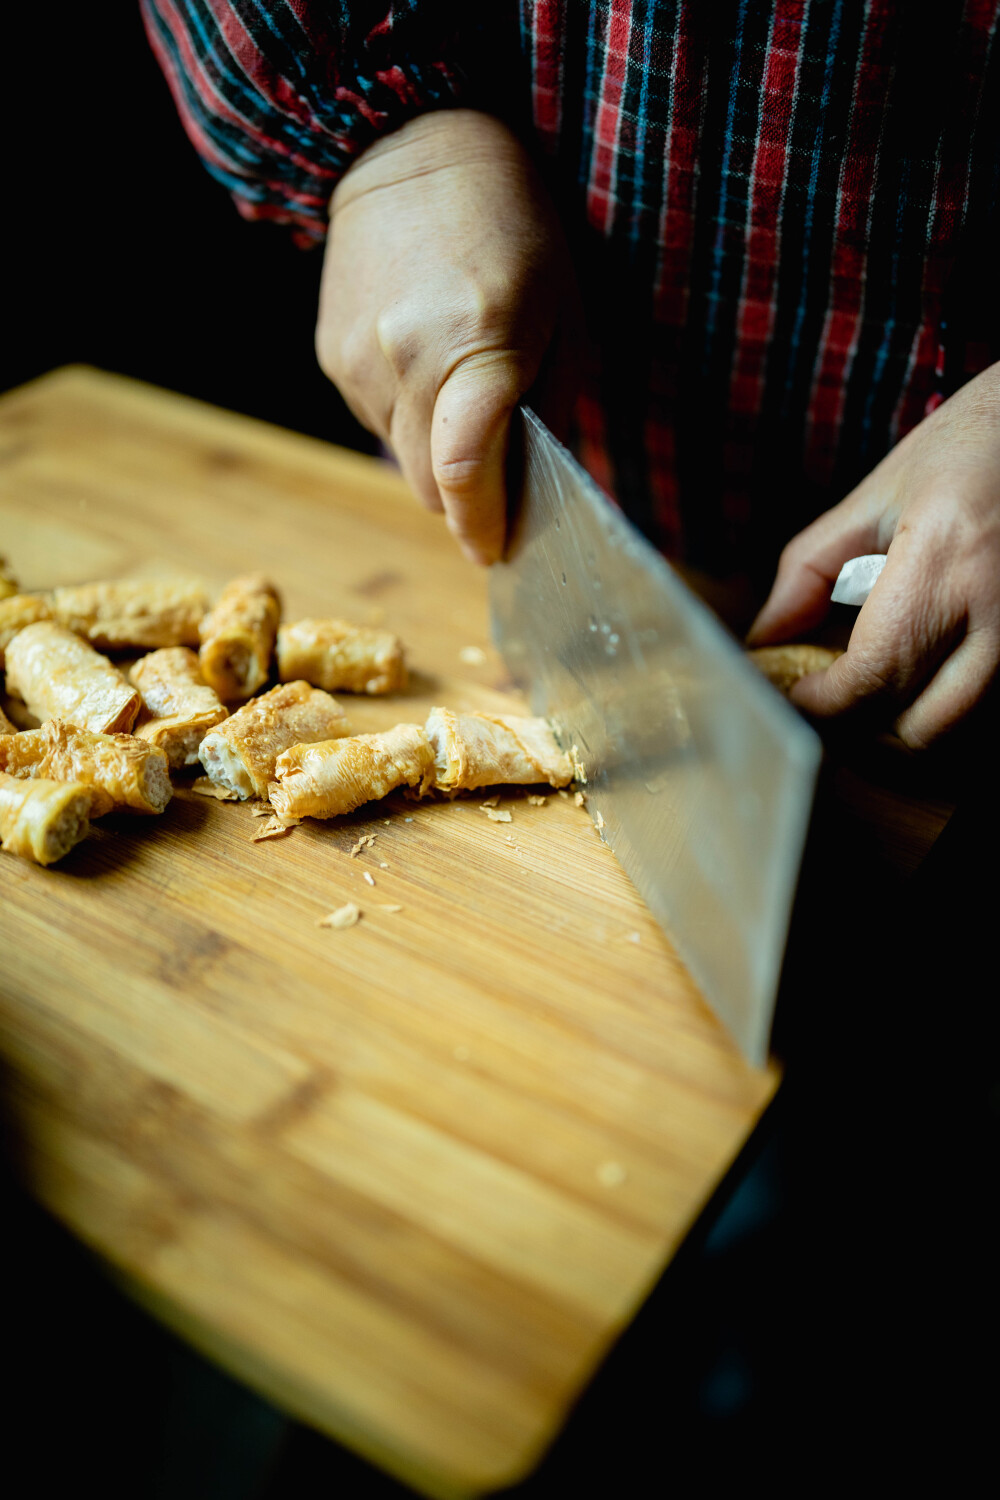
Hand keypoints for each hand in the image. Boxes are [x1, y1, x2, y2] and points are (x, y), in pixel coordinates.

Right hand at [316, 109, 577, 563]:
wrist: (409, 150)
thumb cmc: (511, 229)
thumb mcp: (564, 315)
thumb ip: (550, 410)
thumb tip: (535, 491)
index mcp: (474, 348)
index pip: (467, 473)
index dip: (484, 526)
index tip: (498, 550)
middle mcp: (404, 362)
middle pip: (429, 486)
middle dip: (466, 500)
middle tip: (500, 484)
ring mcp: (357, 363)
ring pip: (401, 458)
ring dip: (436, 454)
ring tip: (463, 390)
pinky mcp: (331, 358)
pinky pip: (375, 421)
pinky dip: (408, 417)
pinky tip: (427, 365)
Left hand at [747, 364, 999, 747]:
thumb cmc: (971, 447)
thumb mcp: (877, 496)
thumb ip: (810, 571)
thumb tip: (764, 639)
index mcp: (945, 561)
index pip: (873, 675)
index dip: (822, 702)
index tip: (794, 693)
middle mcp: (999, 609)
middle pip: (920, 728)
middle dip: (863, 729)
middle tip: (830, 699)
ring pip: (960, 734)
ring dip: (908, 730)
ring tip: (876, 691)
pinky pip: (988, 711)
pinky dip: (948, 715)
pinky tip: (923, 682)